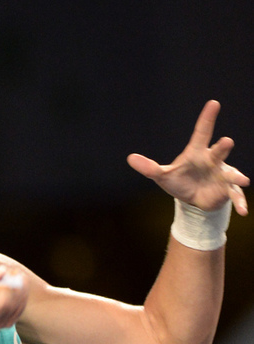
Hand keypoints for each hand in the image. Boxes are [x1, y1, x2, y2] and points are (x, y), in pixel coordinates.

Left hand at [127, 100, 249, 215]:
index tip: (213, 103)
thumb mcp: (163, 175)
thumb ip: (149, 167)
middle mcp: (212, 161)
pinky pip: (235, 196)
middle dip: (223, 147)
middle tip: (226, 142)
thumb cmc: (179, 181)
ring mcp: (222, 175)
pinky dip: (239, 202)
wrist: (192, 198)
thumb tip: (130, 158)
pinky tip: (242, 210)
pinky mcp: (227, 191)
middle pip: (218, 151)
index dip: (207, 119)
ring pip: (231, 174)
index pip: (202, 132)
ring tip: (242, 180)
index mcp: (197, 153)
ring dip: (236, 176)